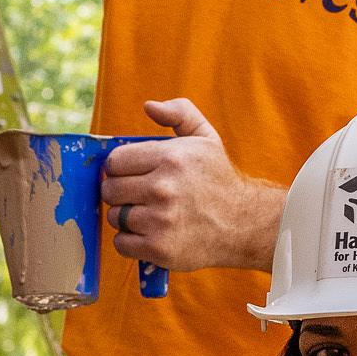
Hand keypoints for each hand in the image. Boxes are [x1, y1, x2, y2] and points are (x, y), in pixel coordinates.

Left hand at [100, 99, 284, 273]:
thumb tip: (149, 106)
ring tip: (148, 216)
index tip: (133, 175)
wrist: (245, 225)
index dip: (120, 168)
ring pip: (115, 217)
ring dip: (126, 218)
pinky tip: (149, 234)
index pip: (115, 161)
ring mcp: (160, 220)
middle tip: (139, 197)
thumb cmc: (219, 180)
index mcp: (171, 157)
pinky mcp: (159, 249)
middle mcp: (163, 188)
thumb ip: (180, 113)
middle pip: (111, 190)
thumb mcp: (206, 138)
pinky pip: (121, 243)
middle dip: (121, 193)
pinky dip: (131, 242)